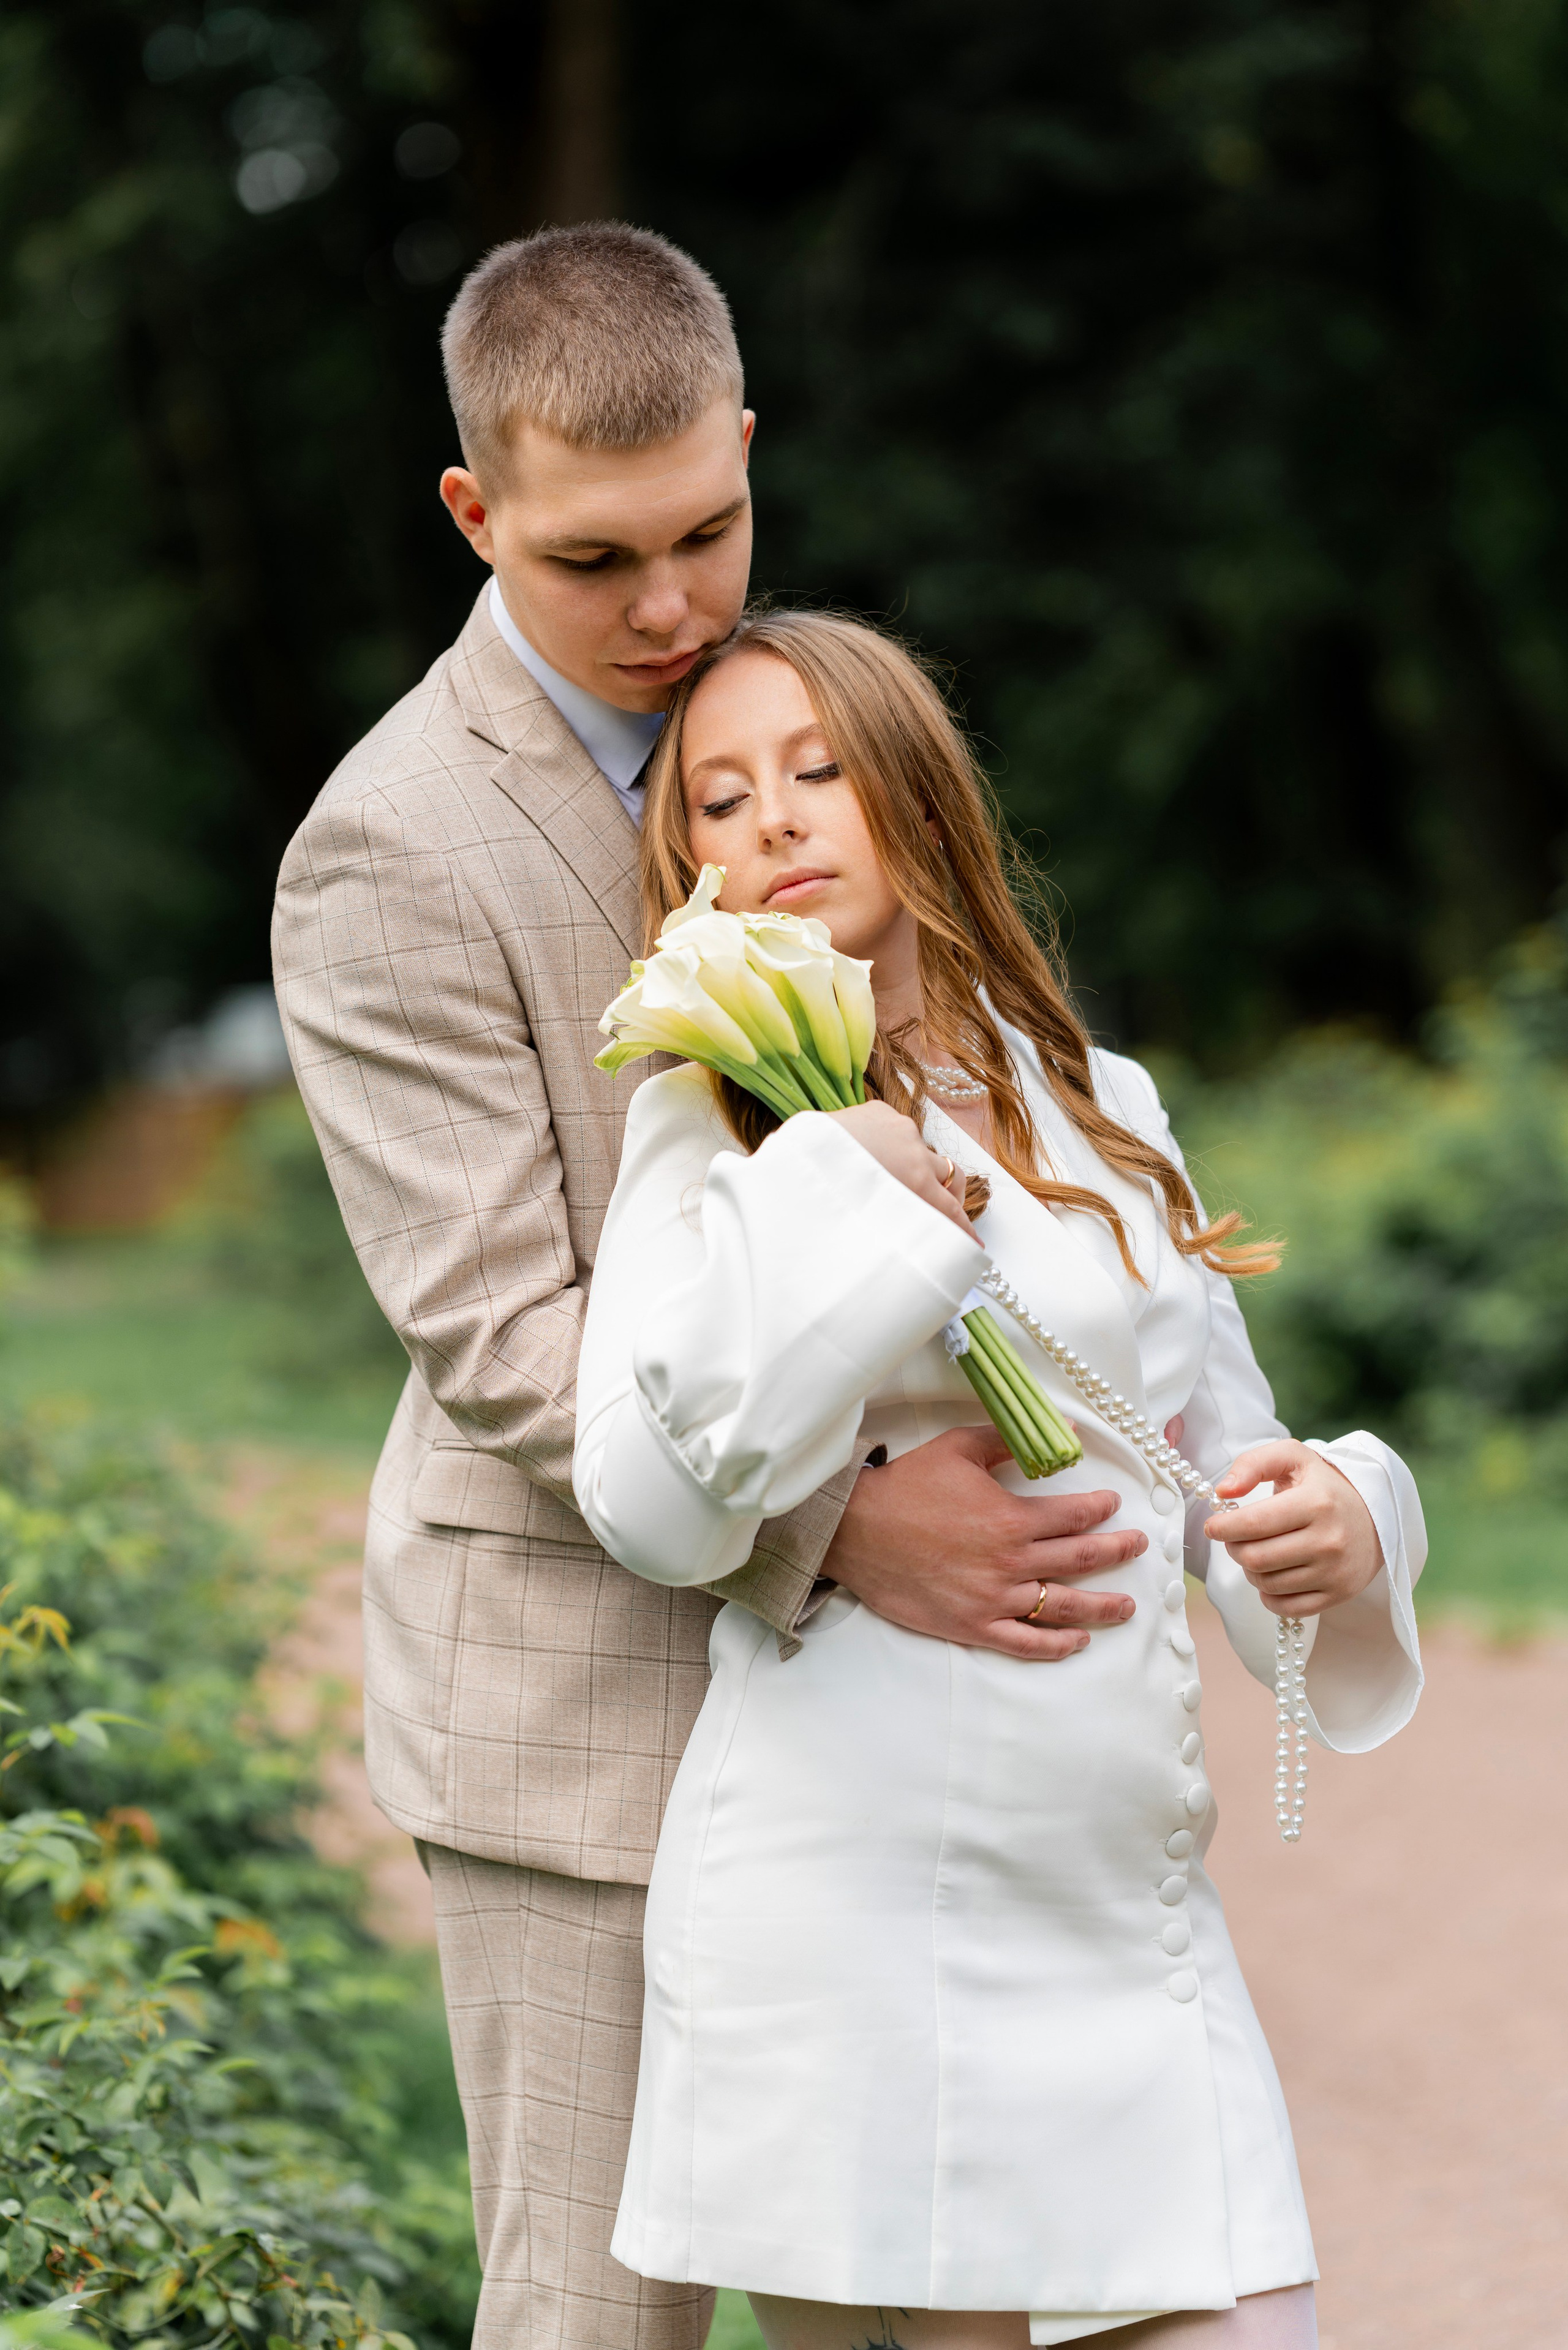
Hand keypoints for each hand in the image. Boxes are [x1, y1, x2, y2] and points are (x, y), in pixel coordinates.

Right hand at [823, 1423, 1142, 1659]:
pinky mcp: (973, 1626)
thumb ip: (1008, 1439)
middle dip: (1118, 1552)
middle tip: (1138, 1548)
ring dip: (1102, 1606)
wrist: (857, 1531)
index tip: (1112, 1505)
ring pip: (1064, 1606)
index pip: (1075, 1516)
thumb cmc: (906, 1487)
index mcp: (1012, 1518)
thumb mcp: (958, 1448)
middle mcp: (1012, 1562)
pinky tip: (1078, 1641)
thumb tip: (1061, 1431)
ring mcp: (995, 1599)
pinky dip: (1057, 1645)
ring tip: (1127, 1606)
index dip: (1100, 1509)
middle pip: (1082, 1559)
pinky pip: (1026, 1643)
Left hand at [828, 1101, 975, 1237]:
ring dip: (915, 1167)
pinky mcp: (878, 1110)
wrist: (796, 1156)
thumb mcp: (872, 1220)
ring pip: (920, 1151)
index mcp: (915, 1181)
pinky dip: (892, 1144)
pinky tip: (870, 1154)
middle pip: (949, 1175)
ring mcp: (899, 1127)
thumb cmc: (828, 1194)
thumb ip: (897, 1224)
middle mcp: (914, 1152)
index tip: (973, 1247)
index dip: (963, 1230)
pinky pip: (896, 1130)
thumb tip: (904, 1240)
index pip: (951, 1210)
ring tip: (894, 1182)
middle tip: (942, 1213)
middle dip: (951, 1195)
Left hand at [1207, 1439, 1382, 1616]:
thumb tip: (1223, 1491)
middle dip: (1234, 1548)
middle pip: (1255, 1558)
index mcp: (1316, 1503)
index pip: (1252, 1524)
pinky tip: (1272, 1575)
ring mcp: (1335, 1571)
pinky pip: (1287, 1608)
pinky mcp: (1339, 1594)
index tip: (1214, 1526)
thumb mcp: (1293, 1457)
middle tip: (1236, 1538)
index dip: (1222, 1528)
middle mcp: (1329, 1540)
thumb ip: (1253, 1464)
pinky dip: (1269, 1594)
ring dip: (1251, 1570)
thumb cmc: (1324, 1485)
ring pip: (1267, 1583)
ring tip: (1259, 1551)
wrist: (1375, 1516)